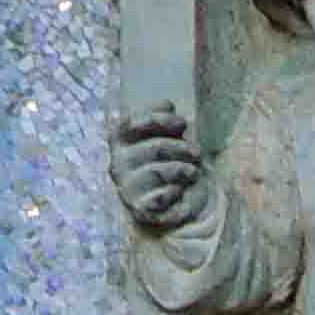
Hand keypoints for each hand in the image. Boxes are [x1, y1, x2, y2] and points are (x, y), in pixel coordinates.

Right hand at [112, 102, 213, 236]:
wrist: (170, 205)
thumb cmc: (169, 164)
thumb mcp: (167, 138)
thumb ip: (165, 122)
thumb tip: (168, 105)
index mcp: (119, 141)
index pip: (131, 123)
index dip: (159, 120)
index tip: (182, 122)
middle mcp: (117, 163)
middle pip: (154, 149)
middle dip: (181, 148)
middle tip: (197, 152)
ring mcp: (126, 188)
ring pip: (159, 173)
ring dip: (183, 170)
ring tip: (193, 172)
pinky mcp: (140, 209)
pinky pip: (163, 197)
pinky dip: (176, 192)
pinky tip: (179, 191)